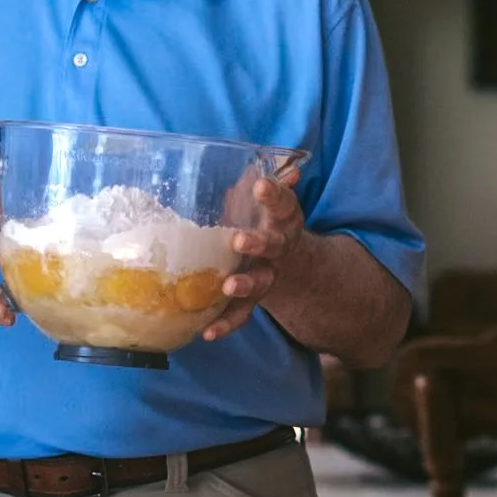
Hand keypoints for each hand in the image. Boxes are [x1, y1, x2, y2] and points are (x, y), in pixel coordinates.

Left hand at [202, 175, 306, 341]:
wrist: (289, 267)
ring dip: (244, 285)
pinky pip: (240, 314)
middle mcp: (279, 250)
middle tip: (239, 239)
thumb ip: (262, 185)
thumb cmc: (266, 224)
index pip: (283, 204)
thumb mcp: (266, 203)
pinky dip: (226, 324)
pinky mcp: (251, 301)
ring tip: (228, 286)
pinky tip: (207, 333)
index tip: (260, 185)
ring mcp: (266, 277)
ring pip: (259, 283)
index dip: (274, 194)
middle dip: (257, 243)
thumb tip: (277, 163)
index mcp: (283, 221)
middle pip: (273, 246)